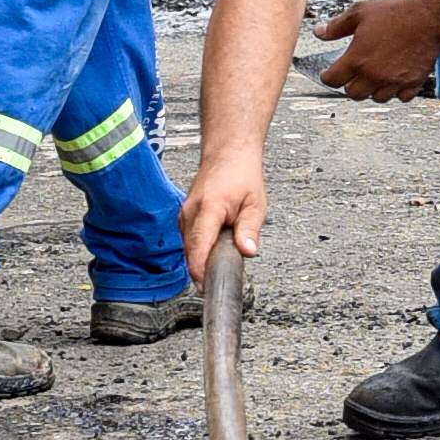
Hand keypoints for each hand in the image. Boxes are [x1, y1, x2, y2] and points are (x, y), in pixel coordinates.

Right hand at [182, 140, 265, 273]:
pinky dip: (199, 250)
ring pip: (188, 248)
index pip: (199, 245)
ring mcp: (184, 214)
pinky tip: (213, 252)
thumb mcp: (255, 203)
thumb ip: (250, 229)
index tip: (206, 286)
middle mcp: (190, 212)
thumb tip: (248, 251)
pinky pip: (189, 241)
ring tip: (219, 266)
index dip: (200, 269)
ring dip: (201, 260)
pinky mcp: (184, 218)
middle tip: (220, 283)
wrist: (227, 154)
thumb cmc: (241, 176)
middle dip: (203, 270)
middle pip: (191, 251)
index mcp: (208, 208)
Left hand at [316, 0, 439, 104]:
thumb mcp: (359, 12)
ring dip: (372, 90)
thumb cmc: (396, 11)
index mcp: (357, 59)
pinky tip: (395, 79)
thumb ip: (337, 26)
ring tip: (374, 76)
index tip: (329, 73)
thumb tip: (319, 33)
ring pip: (376, 98)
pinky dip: (396, 92)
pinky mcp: (414, 82)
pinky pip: (401, 97)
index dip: (327, 76)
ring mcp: (395, 81)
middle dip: (349, 84)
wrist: (429, 15)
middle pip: (353, 93)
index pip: (332, 80)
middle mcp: (374, 75)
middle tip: (353, 74)